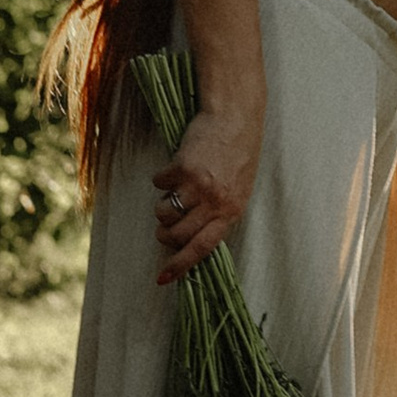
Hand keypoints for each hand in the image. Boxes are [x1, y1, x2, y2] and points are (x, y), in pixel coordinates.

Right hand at [151, 107, 261, 284]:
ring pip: (164, 213)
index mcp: (232, 212)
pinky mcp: (183, 167)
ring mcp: (199, 186)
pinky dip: (161, 179)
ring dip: (161, 207)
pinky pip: (159, 183)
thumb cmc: (238, 154)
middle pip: (177, 235)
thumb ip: (219, 213)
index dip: (180, 266)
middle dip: (164, 234)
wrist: (235, 117)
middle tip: (164, 224)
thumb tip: (190, 237)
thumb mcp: (238, 190)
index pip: (203, 249)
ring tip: (171, 193)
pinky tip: (174, 169)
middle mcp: (216, 202)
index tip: (163, 278)